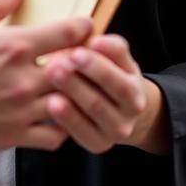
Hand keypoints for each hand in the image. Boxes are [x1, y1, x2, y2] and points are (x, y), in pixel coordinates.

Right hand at [0, 0, 91, 160]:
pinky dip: (58, 126)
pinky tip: (50, 116)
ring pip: (67, 103)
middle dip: (82, 61)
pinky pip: (52, 136)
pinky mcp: (12, 137)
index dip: (82, 28)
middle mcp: (24, 79)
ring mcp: (20, 111)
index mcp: (13, 46)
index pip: (65, 34)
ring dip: (71, 93)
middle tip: (82, 57)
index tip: (86, 26)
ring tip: (68, 86)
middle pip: (73, 69)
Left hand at [44, 35, 169, 155]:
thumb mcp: (118, 58)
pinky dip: (66, 119)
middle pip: (100, 101)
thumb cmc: (112, 73)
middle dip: (77, 82)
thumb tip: (96, 42)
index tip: (76, 52)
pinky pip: (81, 134)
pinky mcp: (97, 144)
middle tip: (55, 66)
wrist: (121, 108)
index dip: (97, 67)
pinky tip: (50, 103)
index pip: (117, 81)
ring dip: (69, 97)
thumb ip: (111, 47)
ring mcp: (113, 133)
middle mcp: (128, 117)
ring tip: (51, 80)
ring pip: (90, 116)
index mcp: (134, 91)